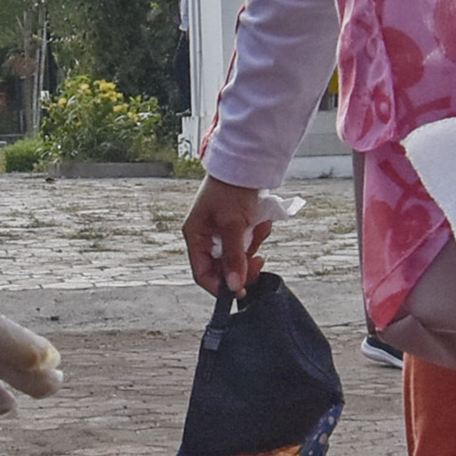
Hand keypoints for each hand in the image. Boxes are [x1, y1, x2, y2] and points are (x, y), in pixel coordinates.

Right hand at [183, 177, 278, 292]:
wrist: (248, 163)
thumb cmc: (232, 190)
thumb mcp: (233, 226)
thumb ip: (234, 258)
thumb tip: (234, 287)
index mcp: (195, 236)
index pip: (203, 274)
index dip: (220, 286)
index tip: (239, 292)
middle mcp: (206, 236)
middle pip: (224, 267)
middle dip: (242, 262)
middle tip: (258, 260)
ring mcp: (222, 231)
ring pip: (240, 255)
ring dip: (252, 244)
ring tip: (257, 226)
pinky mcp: (238, 226)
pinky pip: (249, 241)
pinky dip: (257, 234)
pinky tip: (260, 220)